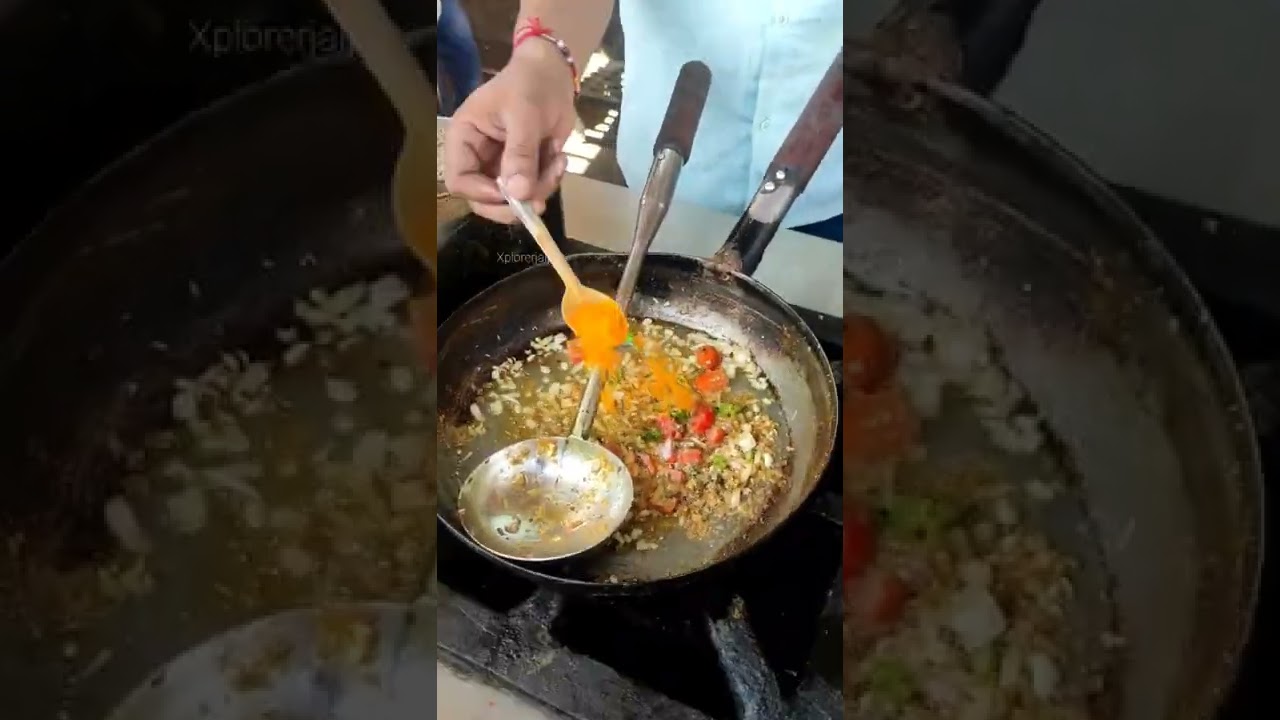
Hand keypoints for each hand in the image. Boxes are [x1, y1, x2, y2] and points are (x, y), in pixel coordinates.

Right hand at [442, 41, 576, 222]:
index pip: (459, 181)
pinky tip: (559, 157)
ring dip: (539, 189)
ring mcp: (501, 167)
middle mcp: (478, 158)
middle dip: (513, 204)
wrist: (554, 75)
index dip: (480, 194)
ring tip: (558, 160)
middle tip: (539, 203)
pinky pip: (533, 191)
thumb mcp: (524, 115)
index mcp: (464, 139)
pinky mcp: (523, 171)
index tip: (510, 195)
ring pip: (513, 200)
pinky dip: (550, 181)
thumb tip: (519, 192)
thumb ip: (520, 153)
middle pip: (483, 201)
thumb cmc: (529, 85)